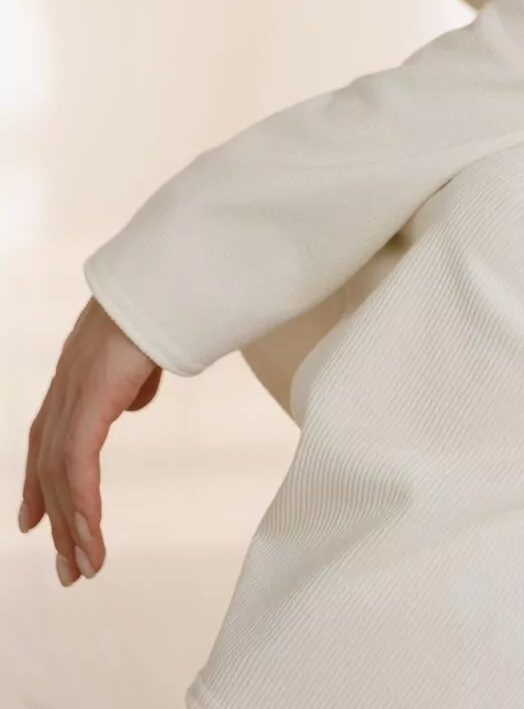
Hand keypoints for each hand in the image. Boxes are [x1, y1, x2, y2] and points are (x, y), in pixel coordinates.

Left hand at [18, 295, 161, 584]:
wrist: (169, 275)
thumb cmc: (167, 303)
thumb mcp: (146, 349)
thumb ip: (133, 377)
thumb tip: (130, 402)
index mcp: (79, 372)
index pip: (48, 436)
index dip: (38, 480)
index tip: (32, 522)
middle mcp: (67, 383)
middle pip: (49, 462)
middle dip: (56, 519)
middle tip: (68, 569)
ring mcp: (75, 389)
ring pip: (61, 471)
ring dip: (72, 525)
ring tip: (85, 568)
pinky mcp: (91, 397)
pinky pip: (78, 462)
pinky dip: (83, 504)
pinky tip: (90, 536)